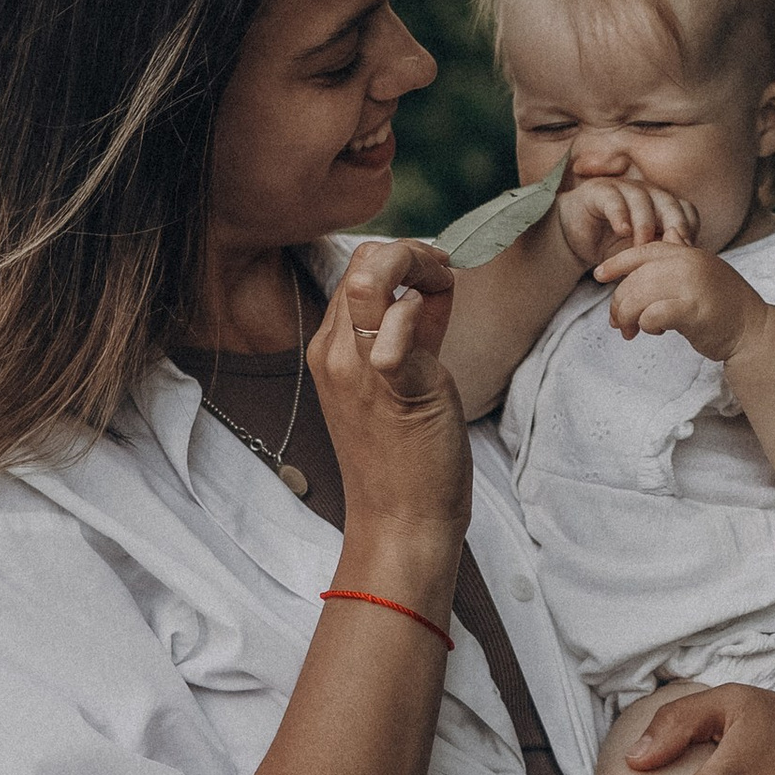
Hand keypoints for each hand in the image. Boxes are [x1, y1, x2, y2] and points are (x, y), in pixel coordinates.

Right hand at [308, 238, 470, 564]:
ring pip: (371, 273)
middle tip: (444, 277)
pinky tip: (434, 315)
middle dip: (410, 253)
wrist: (402, 521)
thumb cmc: (407, 456)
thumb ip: (412, 332)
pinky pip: (398, 323)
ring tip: (444, 287)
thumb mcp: (401, 380)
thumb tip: (430, 290)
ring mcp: (358, 368)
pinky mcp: (394, 386)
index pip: (356, 270)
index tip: (434, 280)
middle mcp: (335, 352)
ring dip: (419, 265)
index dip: (400, 261)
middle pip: (362, 261)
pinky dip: (420, 306)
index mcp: (330, 349)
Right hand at [556, 160, 695, 273]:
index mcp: (662, 207)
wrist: (575, 240)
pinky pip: (613, 199)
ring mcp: (623, 190)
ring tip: (642, 245)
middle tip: (674, 246)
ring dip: (644, 223)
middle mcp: (647, 194)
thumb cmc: (612, 247)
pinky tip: (622, 231)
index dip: (689, 228)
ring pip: (641, 199)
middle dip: (675, 223)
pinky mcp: (600, 192)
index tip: (688, 250)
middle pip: (669, 202)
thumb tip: (687, 275)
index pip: (686, 210)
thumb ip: (661, 257)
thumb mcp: (641, 256)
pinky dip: (620, 215)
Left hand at [592, 239, 761, 364]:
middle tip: (618, 323)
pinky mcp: (693, 310)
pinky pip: (652, 316)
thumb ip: (683, 256)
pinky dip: (647, 326)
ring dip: (629, 318)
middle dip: (619, 303)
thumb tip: (670, 234)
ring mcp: (691, 285)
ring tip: (633, 331)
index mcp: (688, 253)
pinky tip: (656, 331)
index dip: (617, 262)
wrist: (752, 330)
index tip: (598, 274)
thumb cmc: (725, 304)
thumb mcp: (703, 272)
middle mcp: (688, 263)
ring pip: (638, 297)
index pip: (644, 251)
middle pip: (635, 279)